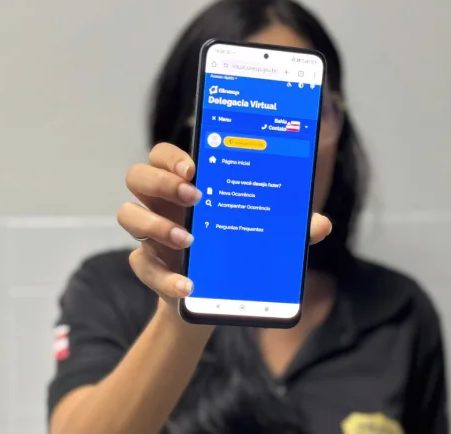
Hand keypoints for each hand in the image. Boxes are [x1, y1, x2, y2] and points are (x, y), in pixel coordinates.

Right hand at [118, 142, 332, 308]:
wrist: (212, 294)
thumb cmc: (235, 249)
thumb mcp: (264, 235)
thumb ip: (290, 228)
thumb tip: (322, 224)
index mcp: (184, 185)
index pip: (164, 156)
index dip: (172, 157)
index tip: (194, 167)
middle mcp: (160, 204)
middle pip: (138, 176)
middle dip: (161, 181)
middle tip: (194, 195)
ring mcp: (149, 234)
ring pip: (128, 215)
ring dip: (156, 225)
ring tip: (191, 239)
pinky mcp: (147, 266)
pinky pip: (141, 266)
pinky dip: (163, 277)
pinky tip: (186, 286)